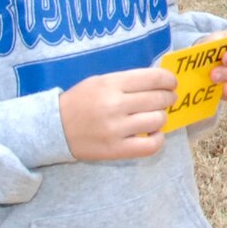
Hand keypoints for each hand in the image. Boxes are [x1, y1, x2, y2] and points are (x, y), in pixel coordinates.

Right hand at [60, 66, 175, 160]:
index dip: (168, 80)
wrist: (54, 128)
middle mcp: (114, 105)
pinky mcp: (116, 149)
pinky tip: (153, 134)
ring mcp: (116, 129)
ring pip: (158, 120)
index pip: (153, 78)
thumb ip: (127, 81)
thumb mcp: (99, 82)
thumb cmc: (80, 101)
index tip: (171, 83)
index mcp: (110, 84)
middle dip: (168, 98)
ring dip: (162, 117)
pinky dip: (158, 139)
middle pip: (158, 99)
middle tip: (167, 99)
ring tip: (155, 116)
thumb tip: (160, 81)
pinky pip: (151, 145)